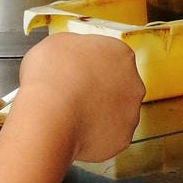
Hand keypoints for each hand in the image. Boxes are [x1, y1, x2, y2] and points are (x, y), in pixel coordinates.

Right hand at [17, 32, 144, 161]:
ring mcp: (130, 114)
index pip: (110, 56)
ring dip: (96, 114)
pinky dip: (92, 136)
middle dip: (97, 90)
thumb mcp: (55, 44)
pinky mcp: (121, 139)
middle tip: (72, 94)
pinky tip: (73, 131)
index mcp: (120, 54)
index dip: (89, 65)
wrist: (49, 117)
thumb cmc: (51, 79)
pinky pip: (107, 137)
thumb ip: (73, 47)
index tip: (75, 71)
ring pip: (114, 113)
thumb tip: (71, 53)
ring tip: (69, 115)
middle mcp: (133, 83)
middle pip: (117, 85)